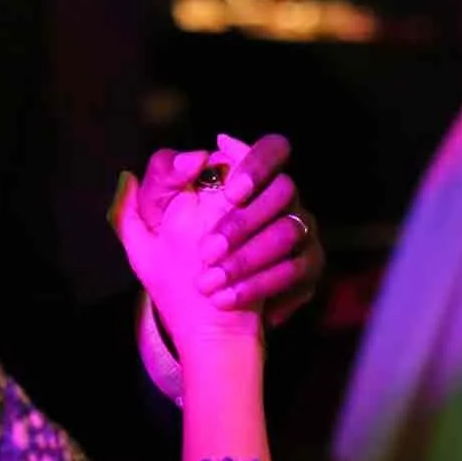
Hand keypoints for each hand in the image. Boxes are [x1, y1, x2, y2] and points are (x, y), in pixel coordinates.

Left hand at [130, 133, 321, 326]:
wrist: (197, 310)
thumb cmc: (173, 251)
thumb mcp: (153, 217)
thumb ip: (162, 179)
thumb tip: (193, 157)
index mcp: (248, 177)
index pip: (272, 149)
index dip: (257, 164)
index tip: (230, 192)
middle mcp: (282, 199)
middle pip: (285, 190)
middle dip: (243, 221)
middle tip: (205, 251)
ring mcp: (301, 232)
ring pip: (289, 232)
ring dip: (246, 258)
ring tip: (209, 282)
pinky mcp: (308, 268)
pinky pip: (296, 271)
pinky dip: (259, 286)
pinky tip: (227, 299)